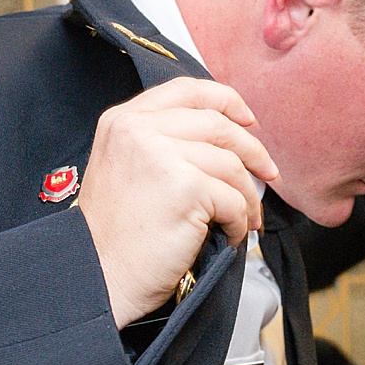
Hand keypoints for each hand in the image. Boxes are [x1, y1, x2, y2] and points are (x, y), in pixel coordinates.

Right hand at [77, 78, 277, 327]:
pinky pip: (233, 199)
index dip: (226, 100)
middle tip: (268, 173)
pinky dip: (240, 221)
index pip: (187, 89)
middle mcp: (139, 130)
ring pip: (230, 164)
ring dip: (247, 195)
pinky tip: (230, 236)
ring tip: (246, 218)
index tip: (248, 120)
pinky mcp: (186, 188)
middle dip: (252, 150)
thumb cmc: (113, 235)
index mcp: (124, 120)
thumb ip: (160, 142)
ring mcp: (163, 156)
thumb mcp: (123, 167)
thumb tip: (224, 137)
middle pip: (217, 124)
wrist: (97, 275)